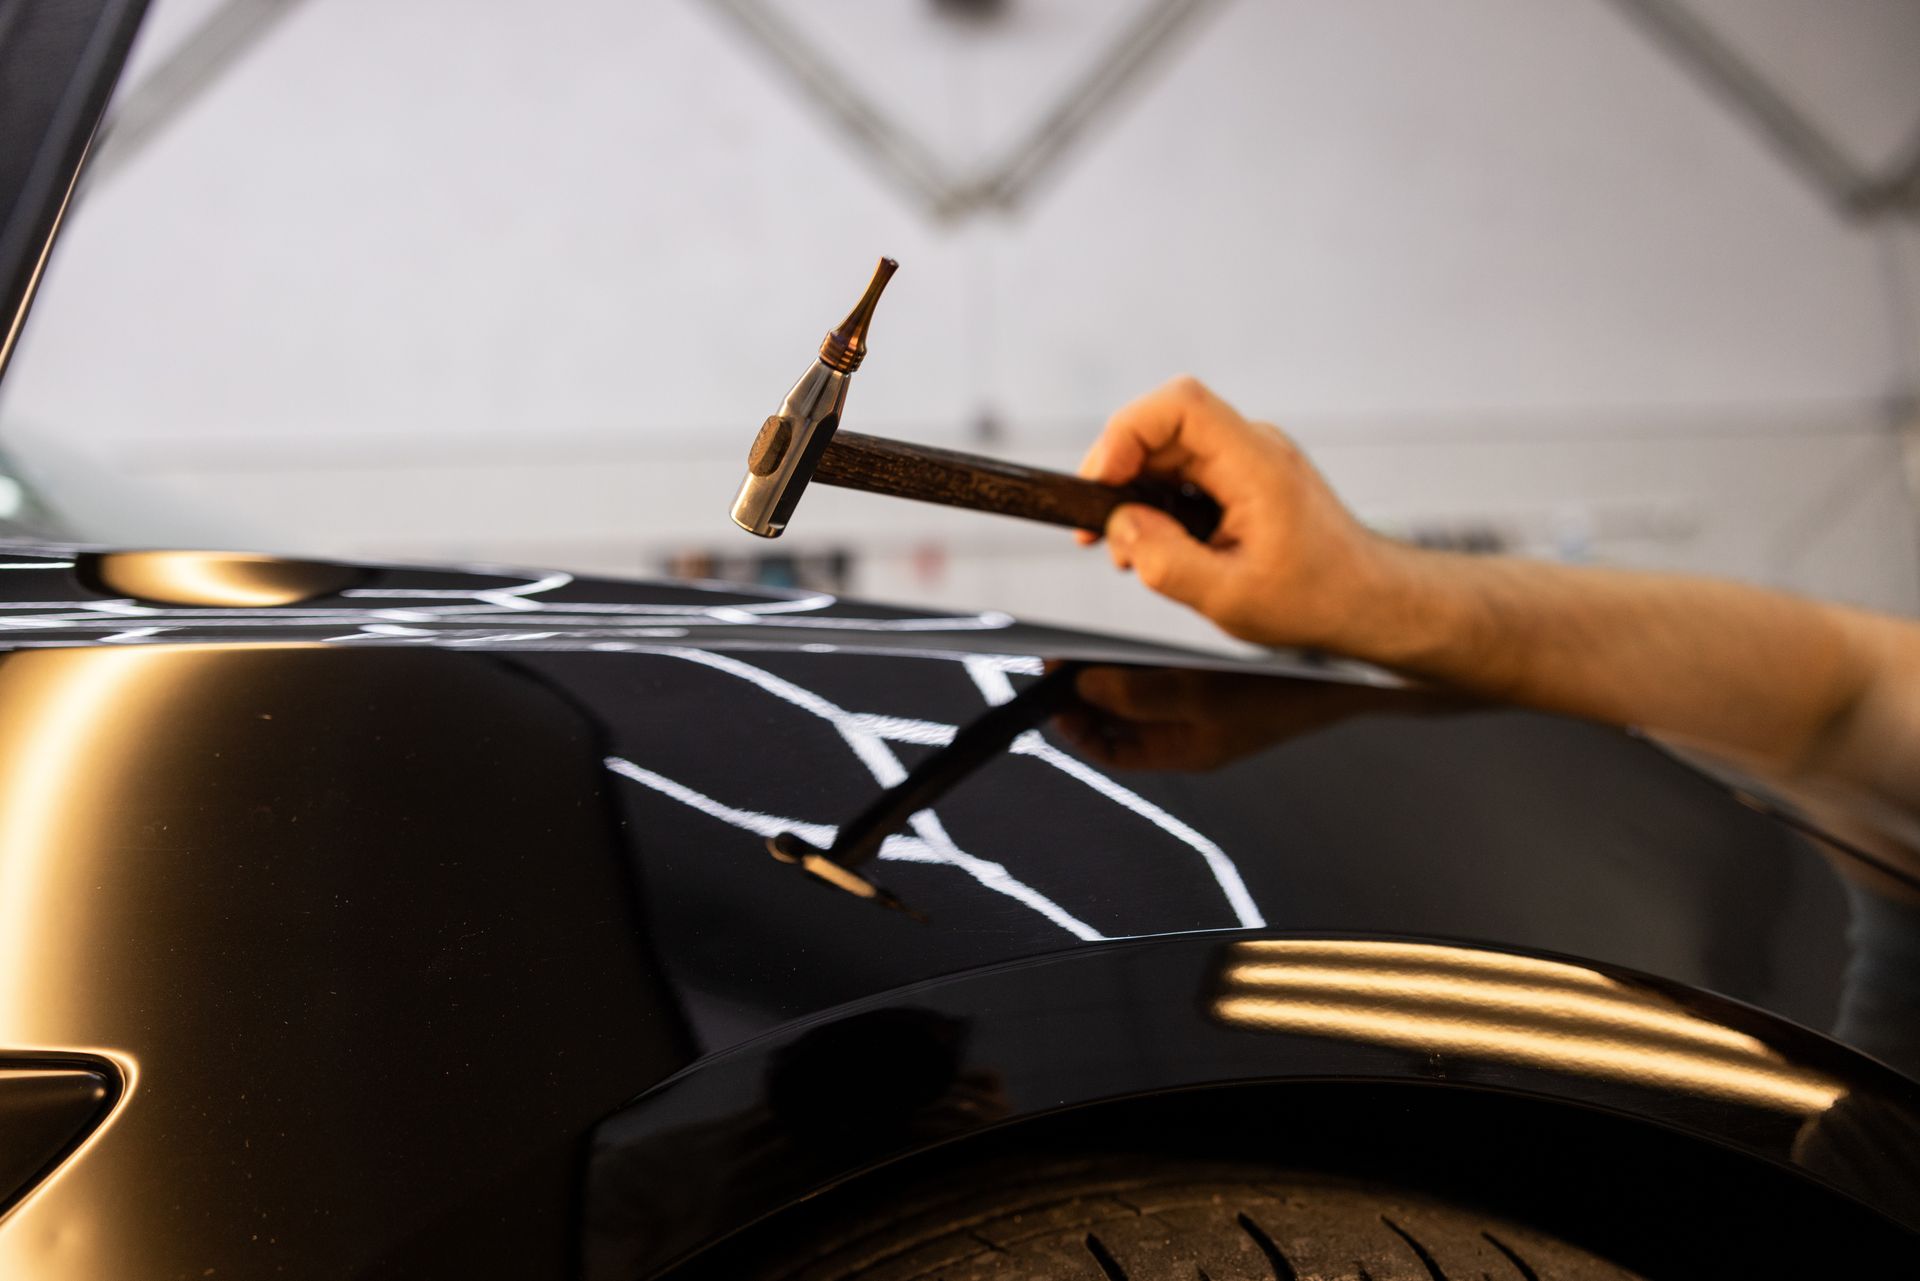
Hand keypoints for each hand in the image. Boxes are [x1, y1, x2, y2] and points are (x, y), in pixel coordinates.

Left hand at [1055, 663, 1458, 771]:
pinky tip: (1132, 634)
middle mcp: (1190, 734)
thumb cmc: (1292, 687)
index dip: (1070, 721)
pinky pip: (1164, 675)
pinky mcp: (1219, 682)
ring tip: (1083, 651)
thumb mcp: (1202, 693)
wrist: (1356, 663)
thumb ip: (1136, 695)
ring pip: (1136, 697)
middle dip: (1083, 694)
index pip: (1106, 747)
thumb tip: (1085, 689)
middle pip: (1115, 722)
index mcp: (1184, 750)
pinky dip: (1140, 657)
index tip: (1048, 687)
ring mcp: (1204, 709)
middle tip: (1058, 662)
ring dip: (1107, 674)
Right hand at [1079, 376, 1392, 649]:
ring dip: (1135, 492)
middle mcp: (1253, 448)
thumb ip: (1166, 562)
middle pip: (1163, 426)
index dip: (1126, 432)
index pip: (1180, 405)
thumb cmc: (1316, 597)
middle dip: (1118, 472)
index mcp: (1257, 465)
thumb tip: (1119, 528)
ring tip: (1129, 549)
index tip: (1102, 483)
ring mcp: (1248, 459)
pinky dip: (1157, 502)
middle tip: (1098, 532)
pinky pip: (1184, 471)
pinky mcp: (1242, 477)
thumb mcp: (1230, 596)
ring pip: (1168, 450)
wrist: (1366, 601)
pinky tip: (1156, 545)